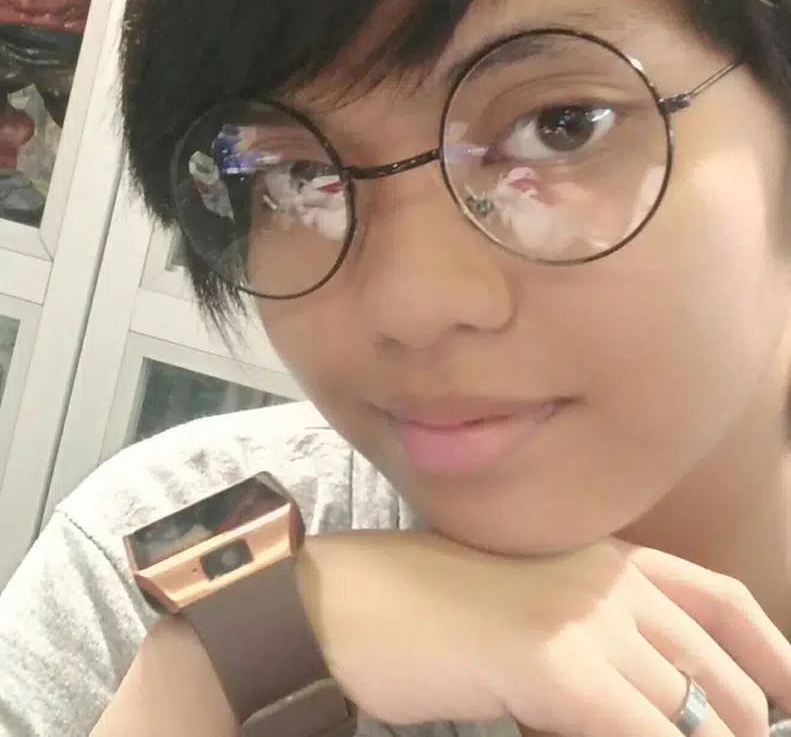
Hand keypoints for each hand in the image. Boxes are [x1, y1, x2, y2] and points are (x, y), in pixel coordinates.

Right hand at [297, 532, 790, 736]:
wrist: (356, 600)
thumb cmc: (431, 612)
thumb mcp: (532, 615)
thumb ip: (597, 648)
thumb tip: (657, 707)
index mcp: (607, 559)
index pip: (722, 602)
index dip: (773, 654)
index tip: (789, 697)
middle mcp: (610, 581)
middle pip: (719, 675)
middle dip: (736, 729)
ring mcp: (588, 621)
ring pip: (691, 716)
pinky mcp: (558, 665)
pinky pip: (645, 734)